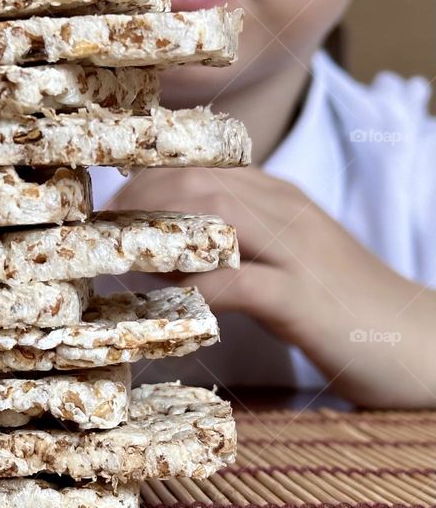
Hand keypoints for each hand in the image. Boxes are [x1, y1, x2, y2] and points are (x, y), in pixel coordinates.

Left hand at [107, 167, 435, 406]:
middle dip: (140, 200)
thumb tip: (164, 250)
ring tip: (119, 255)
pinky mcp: (306, 300)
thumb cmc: (341, 303)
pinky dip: (195, 286)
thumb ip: (233, 242)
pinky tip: (166, 299)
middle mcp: (287, 213)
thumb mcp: (285, 257)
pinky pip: (239, 282)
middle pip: (200, 182)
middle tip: (102, 228)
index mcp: (280, 198)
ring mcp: (299, 252)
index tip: (109, 202)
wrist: (423, 341)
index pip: (203, 166)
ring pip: (216, 216)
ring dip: (158, 232)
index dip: (147, 177)